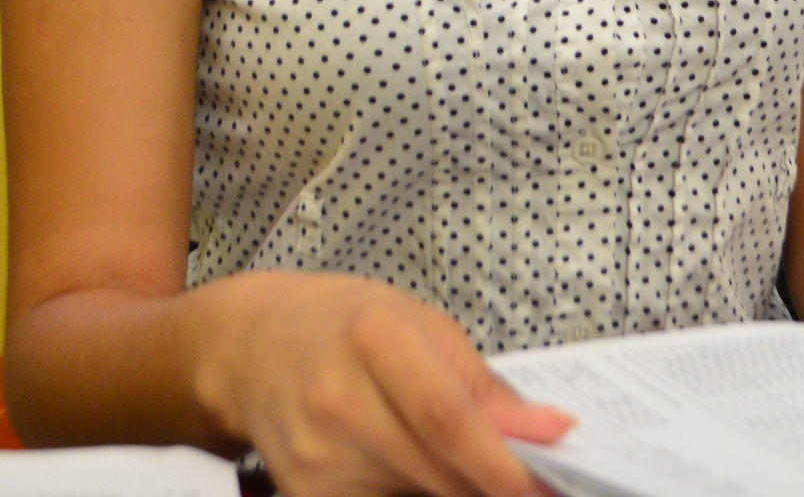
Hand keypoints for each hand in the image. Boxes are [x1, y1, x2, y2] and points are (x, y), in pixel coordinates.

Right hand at [191, 272, 571, 496]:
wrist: (251, 347)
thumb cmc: (343, 324)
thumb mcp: (422, 325)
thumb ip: (484, 386)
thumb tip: (552, 434)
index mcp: (375, 338)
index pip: (447, 418)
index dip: (500, 463)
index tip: (543, 486)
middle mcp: (338, 399)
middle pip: (436, 470)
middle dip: (488, 485)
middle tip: (525, 484)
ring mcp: (315, 454)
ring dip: (450, 489)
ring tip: (452, 462)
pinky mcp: (304, 493)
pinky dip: (409, 496)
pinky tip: (407, 472)